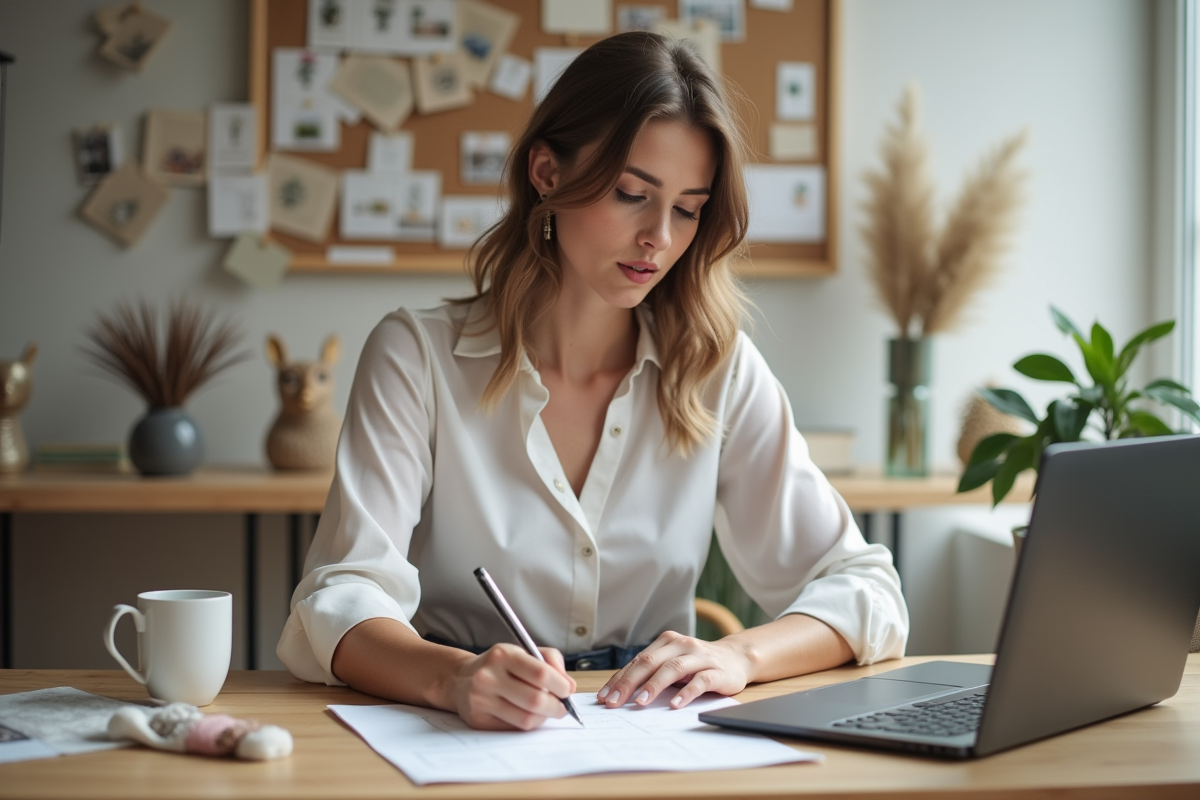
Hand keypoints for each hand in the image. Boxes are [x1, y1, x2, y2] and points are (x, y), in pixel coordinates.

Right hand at [447, 643, 576, 730]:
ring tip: (546, 710)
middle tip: (563, 707)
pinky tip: (528, 714)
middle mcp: (488, 676)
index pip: (540, 673)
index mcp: (503, 655)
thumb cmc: (501, 666)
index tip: (568, 690)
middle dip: (557, 706)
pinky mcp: (478, 720)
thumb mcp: (524, 652)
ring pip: (526, 719)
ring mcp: (481, 700)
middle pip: (535, 700)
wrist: (461, 679)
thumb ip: (551, 662)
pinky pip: (514, 728)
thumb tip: (570, 686)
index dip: (560, 685)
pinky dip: (528, 724)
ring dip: (544, 717)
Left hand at [596, 630, 753, 709]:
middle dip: (629, 683)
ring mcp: (699, 656)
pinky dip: (686, 693)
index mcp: (666, 642)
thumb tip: (619, 693)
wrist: (737, 658)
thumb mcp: (673, 663)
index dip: (620, 679)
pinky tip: (675, 705)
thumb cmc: (697, 664)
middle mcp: (681, 644)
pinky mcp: (716, 670)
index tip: (604, 697)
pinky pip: (699, 681)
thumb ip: (652, 672)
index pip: (637, 661)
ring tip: (640, 703)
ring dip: (654, 686)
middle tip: (615, 702)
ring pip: (672, 669)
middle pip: (650, 662)